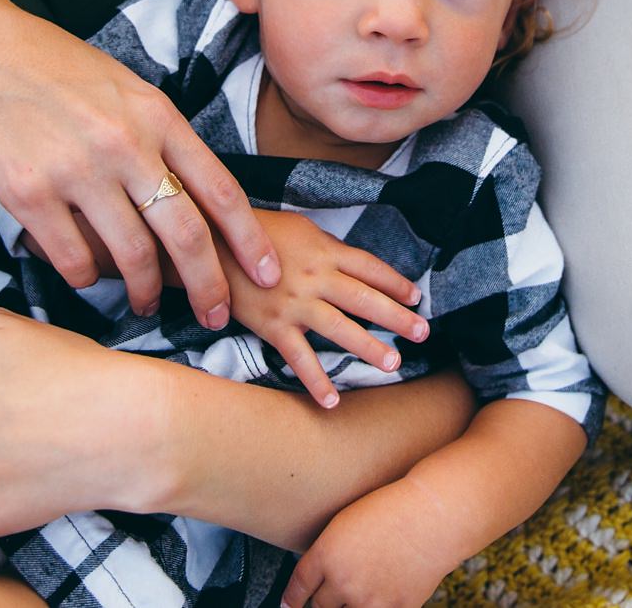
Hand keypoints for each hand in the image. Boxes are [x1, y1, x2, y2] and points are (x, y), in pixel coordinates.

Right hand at [0, 2, 277, 323]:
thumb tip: (192, 196)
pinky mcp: (28, 193)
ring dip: (144, 291)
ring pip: (132, 256)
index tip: (268, 273)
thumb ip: (158, 136)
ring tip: (144, 303)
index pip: (220, 189)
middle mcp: (124, 144)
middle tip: (216, 316)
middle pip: (186, 235)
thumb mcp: (123, 87)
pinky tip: (88, 277)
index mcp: (156, 115)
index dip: (251, 240)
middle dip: (209, 285)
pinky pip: (73, 258)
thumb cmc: (49, 65)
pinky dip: (86, 278)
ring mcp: (76, 171)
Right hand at [228, 211, 427, 407]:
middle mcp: (315, 276)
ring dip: (369, 347)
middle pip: (364, 298)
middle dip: (396, 316)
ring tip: (394, 363)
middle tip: (423, 332)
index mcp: (323, 250)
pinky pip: (299, 357)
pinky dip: (316, 381)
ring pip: (340, 328)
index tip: (416, 296)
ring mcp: (295, 303)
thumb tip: (351, 261)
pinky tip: (332, 401)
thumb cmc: (254, 234)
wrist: (208, 245)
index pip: (369, 267)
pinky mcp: (272, 325)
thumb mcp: (297, 229)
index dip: (395, 282)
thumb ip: (326, 247)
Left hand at [281, 477, 464, 607]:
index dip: (290, 600)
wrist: (433, 517)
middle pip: (320, 607)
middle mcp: (342, 582)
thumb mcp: (347, 523)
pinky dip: (376, 607)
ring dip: (347, 607)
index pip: (298, 588)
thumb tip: (320, 579)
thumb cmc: (391, 510)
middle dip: (322, 602)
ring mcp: (369, 600)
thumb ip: (328, 553)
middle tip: (327, 596)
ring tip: (356, 591)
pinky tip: (381, 595)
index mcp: (326, 555)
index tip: (287, 606)